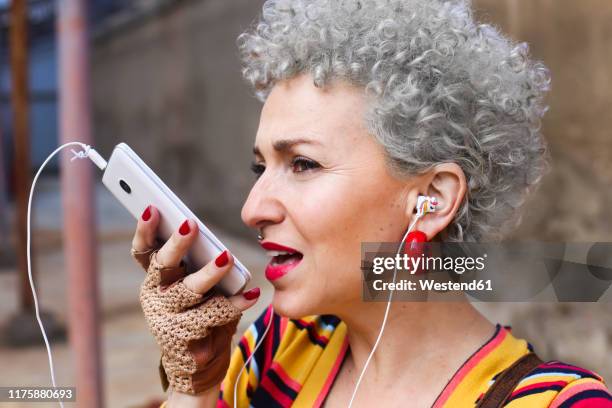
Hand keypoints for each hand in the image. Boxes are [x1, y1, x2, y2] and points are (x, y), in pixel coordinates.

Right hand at [130, 205, 260, 394]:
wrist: (198, 365)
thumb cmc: (199, 314)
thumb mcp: (195, 287)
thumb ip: (196, 265)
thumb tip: (211, 241)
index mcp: (155, 279)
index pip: (144, 251)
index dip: (145, 230)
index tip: (152, 208)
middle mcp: (156, 295)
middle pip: (163, 264)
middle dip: (176, 244)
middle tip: (190, 224)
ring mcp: (166, 317)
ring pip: (188, 289)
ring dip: (209, 272)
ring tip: (227, 258)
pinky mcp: (184, 336)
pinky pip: (213, 314)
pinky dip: (235, 303)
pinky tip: (251, 294)